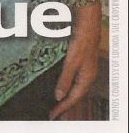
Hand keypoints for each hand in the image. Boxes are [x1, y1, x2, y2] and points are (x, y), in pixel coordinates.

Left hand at [50, 2, 101, 119]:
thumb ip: (65, 78)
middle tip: (54, 113)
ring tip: (57, 103)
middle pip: (76, 95)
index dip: (63, 107)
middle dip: (65, 105)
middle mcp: (87, 75)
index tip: (52, 115)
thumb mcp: (72, 61)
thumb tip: (59, 96)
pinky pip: (74, 79)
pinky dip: (67, 85)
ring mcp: (85, 68)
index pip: (74, 98)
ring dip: (66, 95)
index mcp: (86, 78)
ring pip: (75, 87)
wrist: (88, 24)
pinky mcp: (81, 61)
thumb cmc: (81, 41)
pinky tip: (61, 84)